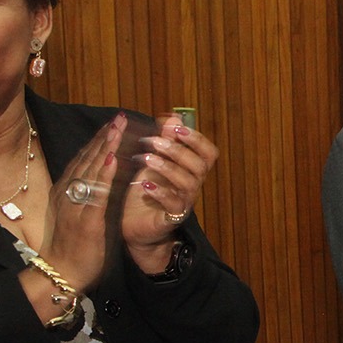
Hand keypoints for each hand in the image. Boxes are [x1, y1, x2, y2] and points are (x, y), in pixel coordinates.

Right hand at [40, 114, 124, 291]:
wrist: (62, 272)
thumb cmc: (72, 244)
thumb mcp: (77, 213)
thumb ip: (86, 194)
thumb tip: (101, 177)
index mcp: (67, 191)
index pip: (84, 160)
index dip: (99, 141)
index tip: (113, 124)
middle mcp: (69, 193)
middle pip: (88, 159)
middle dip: (105, 137)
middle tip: (120, 118)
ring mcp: (76, 205)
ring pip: (92, 170)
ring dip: (106, 148)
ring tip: (119, 128)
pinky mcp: (86, 220)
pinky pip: (97, 193)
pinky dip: (106, 174)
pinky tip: (115, 159)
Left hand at [122, 114, 219, 271]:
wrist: (134, 225)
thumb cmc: (144, 191)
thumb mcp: (152, 161)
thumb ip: (164, 140)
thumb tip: (173, 117)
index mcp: (190, 171)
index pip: (208, 153)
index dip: (196, 139)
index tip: (176, 128)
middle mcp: (192, 186)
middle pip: (200, 166)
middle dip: (177, 150)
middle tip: (151, 142)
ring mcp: (183, 202)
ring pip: (189, 183)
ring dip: (167, 167)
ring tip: (144, 159)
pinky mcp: (171, 218)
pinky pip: (174, 204)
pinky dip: (160, 192)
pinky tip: (144, 184)